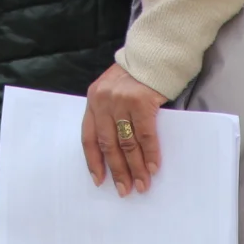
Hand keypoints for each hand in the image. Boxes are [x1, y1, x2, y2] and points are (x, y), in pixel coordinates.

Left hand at [81, 63, 166, 196]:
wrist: (155, 52)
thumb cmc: (136, 74)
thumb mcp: (113, 90)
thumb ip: (111, 114)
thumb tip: (118, 152)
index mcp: (93, 100)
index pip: (89, 137)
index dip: (93, 161)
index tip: (99, 181)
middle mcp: (103, 101)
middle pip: (108, 144)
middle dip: (117, 171)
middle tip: (124, 190)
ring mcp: (122, 101)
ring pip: (127, 143)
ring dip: (136, 167)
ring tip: (142, 184)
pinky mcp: (141, 101)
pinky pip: (145, 135)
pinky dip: (151, 154)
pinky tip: (154, 167)